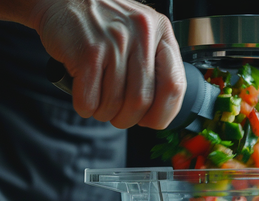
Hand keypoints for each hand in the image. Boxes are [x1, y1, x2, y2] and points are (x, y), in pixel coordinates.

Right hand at [32, 0, 185, 129]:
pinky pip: (90, 100)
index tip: (150, 120)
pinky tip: (83, 96)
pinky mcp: (88, 52)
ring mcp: (115, 43)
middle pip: (143, 101)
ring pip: (115, 104)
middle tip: (117, 115)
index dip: (163, 112)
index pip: (175, 85)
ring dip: (104, 113)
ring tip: (98, 102)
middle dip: (128, 119)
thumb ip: (153, 64)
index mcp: (160, 31)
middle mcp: (142, 34)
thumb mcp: (139, 31)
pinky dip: (85, 107)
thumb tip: (158, 112)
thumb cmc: (101, 22)